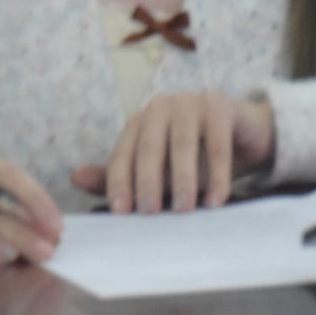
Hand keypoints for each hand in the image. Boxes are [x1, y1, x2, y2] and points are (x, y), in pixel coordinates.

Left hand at [71, 92, 275, 213]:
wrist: (242, 137)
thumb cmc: (193, 158)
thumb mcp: (158, 172)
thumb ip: (122, 176)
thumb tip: (74, 179)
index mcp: (139, 122)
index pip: (122, 153)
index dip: (118, 182)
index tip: (120, 212)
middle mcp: (160, 107)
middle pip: (148, 146)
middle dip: (147, 181)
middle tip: (149, 212)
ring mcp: (190, 102)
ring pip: (181, 143)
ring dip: (182, 179)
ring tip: (184, 209)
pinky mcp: (219, 105)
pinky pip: (216, 143)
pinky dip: (217, 174)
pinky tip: (216, 200)